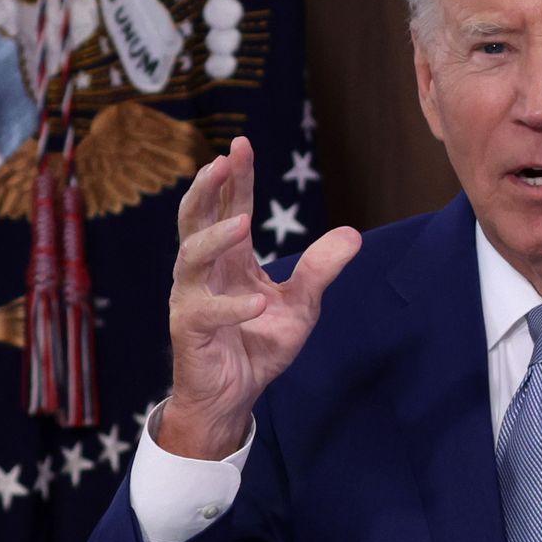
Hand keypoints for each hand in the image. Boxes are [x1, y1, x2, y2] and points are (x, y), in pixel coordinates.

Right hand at [161, 137, 360, 459]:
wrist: (233, 396)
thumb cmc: (259, 346)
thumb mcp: (300, 307)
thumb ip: (319, 271)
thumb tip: (352, 234)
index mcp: (230, 259)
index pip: (230, 209)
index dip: (235, 178)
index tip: (241, 145)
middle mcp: (205, 272)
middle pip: (196, 219)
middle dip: (207, 189)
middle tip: (222, 162)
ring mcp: (191, 298)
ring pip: (191, 258)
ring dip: (215, 238)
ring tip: (241, 224)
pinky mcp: (189, 331)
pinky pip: (207, 313)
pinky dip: (232, 306)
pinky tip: (257, 302)